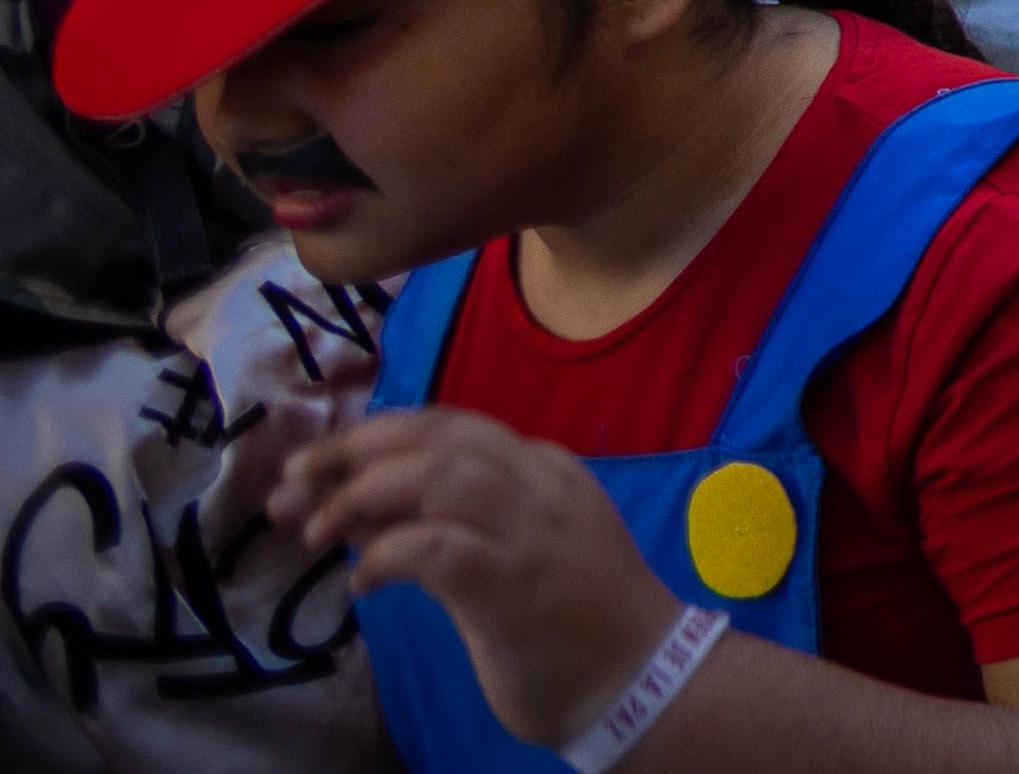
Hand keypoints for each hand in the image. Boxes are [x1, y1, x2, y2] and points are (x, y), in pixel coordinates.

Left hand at [272, 411, 698, 750]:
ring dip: (361, 496)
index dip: (372, 437)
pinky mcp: (512, 584)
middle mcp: (539, 486)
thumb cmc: (572, 617)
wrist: (639, 677)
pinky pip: (435, 547)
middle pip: (437, 434)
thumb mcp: (508, 553)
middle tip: (295, 481)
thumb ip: (445, 525)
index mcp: (544, 470)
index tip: (317, 468)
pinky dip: (384, 556)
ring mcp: (530, 531)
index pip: (450, 426)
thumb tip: (356, 511)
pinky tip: (363, 585)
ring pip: (438, 474)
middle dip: (354, 448)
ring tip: (319, 532)